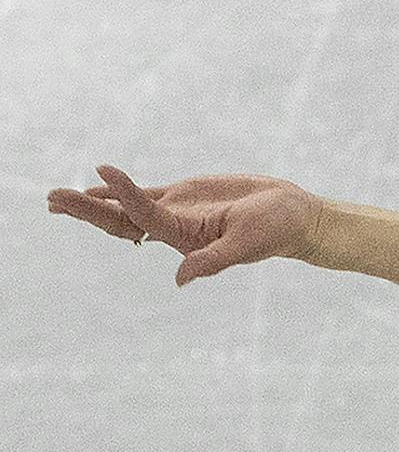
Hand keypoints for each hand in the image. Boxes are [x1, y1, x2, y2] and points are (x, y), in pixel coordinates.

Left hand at [47, 166, 322, 286]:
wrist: (294, 217)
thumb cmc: (276, 231)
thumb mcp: (246, 244)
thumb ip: (213, 260)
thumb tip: (181, 280)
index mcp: (185, 239)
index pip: (143, 217)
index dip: (122, 196)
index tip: (104, 171)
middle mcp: (174, 228)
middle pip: (121, 219)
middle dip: (86, 209)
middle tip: (51, 198)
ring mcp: (177, 212)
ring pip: (126, 206)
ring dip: (92, 203)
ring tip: (57, 198)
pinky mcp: (186, 196)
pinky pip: (145, 193)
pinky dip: (120, 189)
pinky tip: (97, 185)